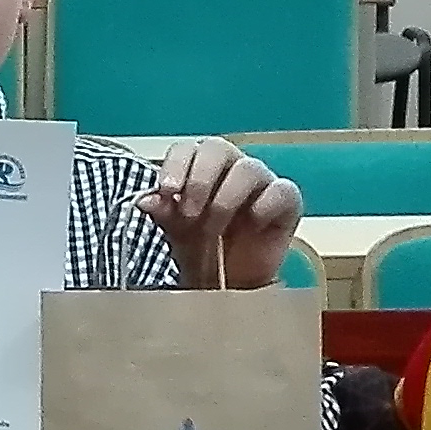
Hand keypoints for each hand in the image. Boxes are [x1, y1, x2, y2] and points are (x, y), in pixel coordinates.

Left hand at [136, 136, 304, 292]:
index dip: (176, 165)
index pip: (187, 148)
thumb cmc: (202, 246)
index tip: (166, 191)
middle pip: (218, 148)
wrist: (230, 281)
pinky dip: (264, 205)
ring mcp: (262, 181)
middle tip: (188, 214)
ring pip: (248, 168)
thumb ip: (162, 212)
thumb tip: (144, 200)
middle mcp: (231, 166)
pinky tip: (252, 225)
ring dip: (225, 199)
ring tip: (213, 228)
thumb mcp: (176, 231)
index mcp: (200, 166)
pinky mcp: (287, 201)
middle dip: (199, 180)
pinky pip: (281, 190)